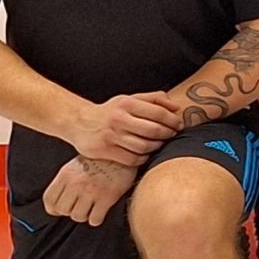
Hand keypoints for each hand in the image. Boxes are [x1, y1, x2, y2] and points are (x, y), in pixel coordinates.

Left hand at [43, 155, 136, 225]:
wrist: (125, 151)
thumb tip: (59, 199)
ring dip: (85, 215)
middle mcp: (76, 183)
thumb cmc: (102, 158)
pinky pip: (95, 219)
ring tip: (91, 208)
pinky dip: (97, 218)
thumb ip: (66, 180)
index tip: (61, 209)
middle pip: (62, 210)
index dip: (54, 208)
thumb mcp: (78, 164)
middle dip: (70, 211)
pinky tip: (101, 210)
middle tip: (80, 206)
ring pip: (78, 216)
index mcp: (67, 174)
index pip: (49, 200)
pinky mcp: (107, 197)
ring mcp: (91, 191)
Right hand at [65, 93, 181, 165]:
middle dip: (168, 134)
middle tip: (172, 135)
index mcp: (127, 103)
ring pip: (144, 146)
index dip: (173, 121)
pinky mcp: (105, 150)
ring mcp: (111, 136)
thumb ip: (154, 99)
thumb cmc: (111, 111)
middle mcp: (119, 119)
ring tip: (160, 144)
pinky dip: (144, 158)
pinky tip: (146, 153)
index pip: (158, 113)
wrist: (80, 122)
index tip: (179, 125)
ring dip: (157, 147)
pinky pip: (132, 159)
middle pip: (153, 131)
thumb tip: (176, 107)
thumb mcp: (130, 99)